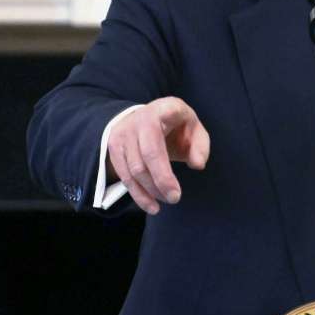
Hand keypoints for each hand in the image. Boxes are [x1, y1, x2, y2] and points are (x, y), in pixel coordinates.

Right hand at [107, 97, 209, 214]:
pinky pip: (124, 176)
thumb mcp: (194, 128)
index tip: (182, 182)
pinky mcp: (114, 147)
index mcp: (162, 110)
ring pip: (134, 170)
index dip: (165, 168)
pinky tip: (151, 205)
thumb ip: (200, 146)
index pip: (159, 140)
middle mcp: (138, 120)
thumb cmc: (176, 125)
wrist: (148, 115)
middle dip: (160, 181)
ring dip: (150, 190)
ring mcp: (122, 133)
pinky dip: (138, 194)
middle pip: (145, 158)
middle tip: (175, 198)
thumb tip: (197, 164)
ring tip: (167, 200)